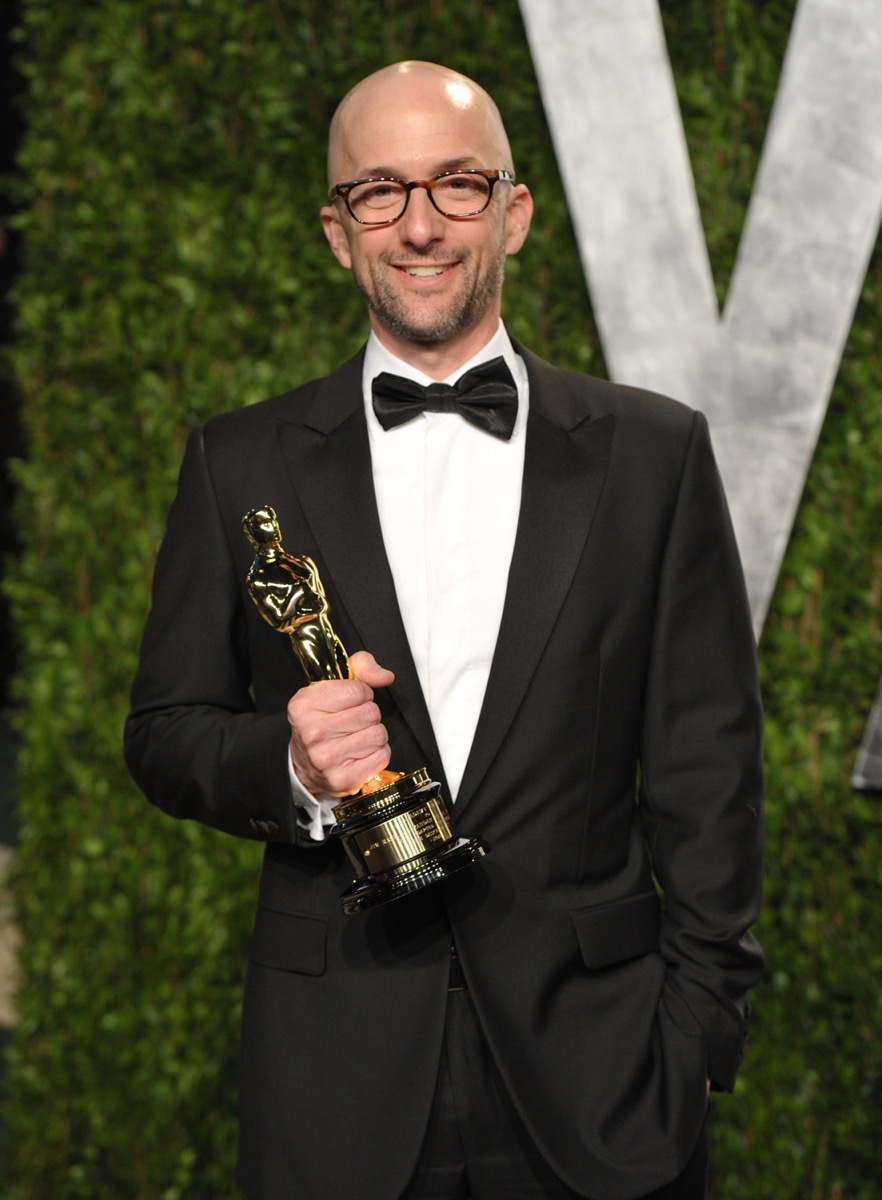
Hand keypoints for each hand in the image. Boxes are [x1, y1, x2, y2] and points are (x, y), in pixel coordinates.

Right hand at [287, 650, 394, 795]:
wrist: (304, 764)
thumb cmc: (321, 720)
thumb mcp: (331, 685)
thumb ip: (361, 667)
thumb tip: (385, 676)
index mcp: (304, 705)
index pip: (358, 691)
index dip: (362, 694)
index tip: (351, 702)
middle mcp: (312, 733)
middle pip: (371, 713)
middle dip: (368, 715)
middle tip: (353, 722)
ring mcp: (326, 759)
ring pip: (379, 735)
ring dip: (374, 734)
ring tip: (356, 737)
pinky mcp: (343, 779)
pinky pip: (382, 756)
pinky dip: (377, 754)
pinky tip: (360, 753)